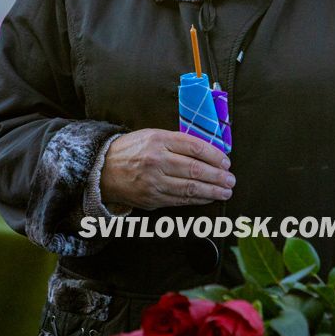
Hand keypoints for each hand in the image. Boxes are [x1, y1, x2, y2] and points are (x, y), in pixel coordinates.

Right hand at [101, 129, 234, 209]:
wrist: (103, 169)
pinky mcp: (152, 199)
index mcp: (159, 140)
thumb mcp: (153, 135)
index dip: (215, 156)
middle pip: (196, 170)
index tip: (226, 162)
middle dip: (218, 177)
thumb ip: (178, 142)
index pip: (195, 148)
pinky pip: (180, 200)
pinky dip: (197, 200)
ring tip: (226, 192)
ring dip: (212, 191)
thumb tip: (209, 151)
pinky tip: (208, 198)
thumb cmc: (132, 149)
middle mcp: (157, 161)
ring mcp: (154, 182)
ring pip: (190, 188)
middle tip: (231, 180)